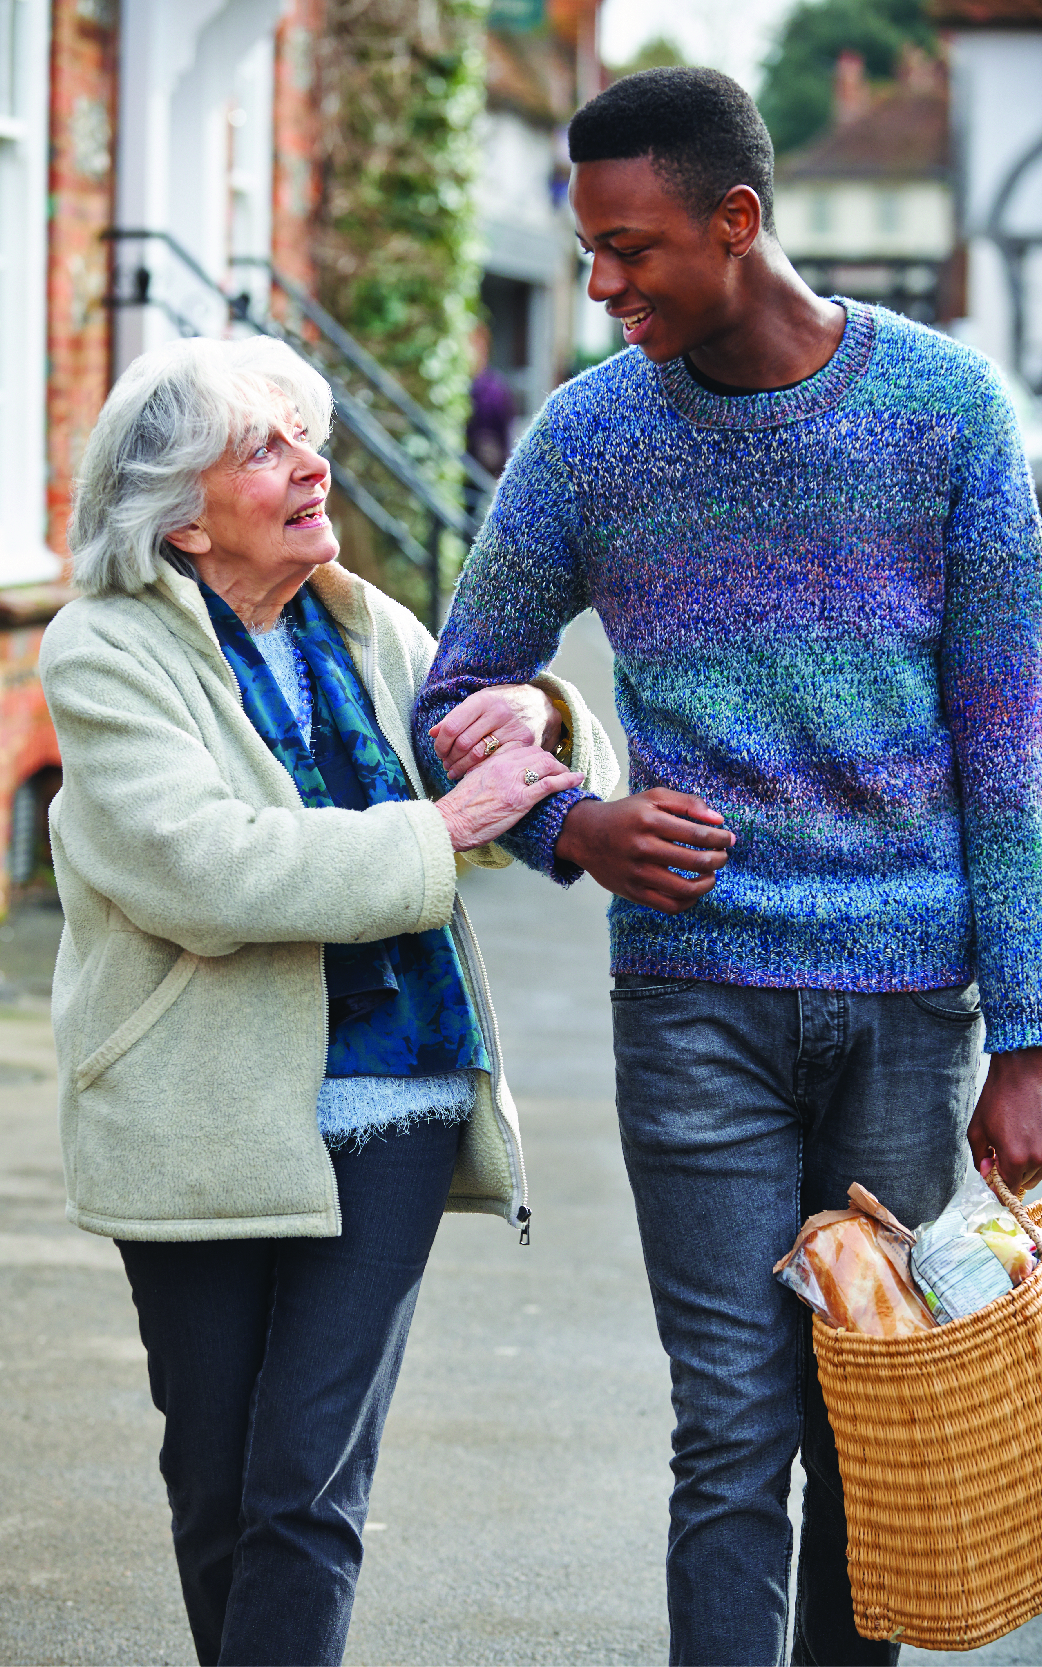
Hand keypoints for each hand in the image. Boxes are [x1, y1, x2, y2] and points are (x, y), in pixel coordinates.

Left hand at [430, 685, 562, 779]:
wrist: (537, 704)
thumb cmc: (501, 705)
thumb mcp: (478, 703)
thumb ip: (455, 717)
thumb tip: (433, 733)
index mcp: (483, 701)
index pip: (452, 727)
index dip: (441, 743)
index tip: (439, 751)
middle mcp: (498, 713)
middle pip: (463, 743)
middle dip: (449, 758)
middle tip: (446, 764)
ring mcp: (513, 728)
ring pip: (477, 756)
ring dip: (461, 767)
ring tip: (454, 770)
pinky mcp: (523, 743)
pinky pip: (495, 762)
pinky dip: (479, 770)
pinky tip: (472, 773)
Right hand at [435, 745, 583, 851]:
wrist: (451, 822)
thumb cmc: (459, 809)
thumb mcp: (472, 782)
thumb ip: (487, 775)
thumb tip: (496, 779)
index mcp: (493, 761)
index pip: (522, 748)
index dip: (537, 754)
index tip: (543, 761)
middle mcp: (505, 767)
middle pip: (538, 754)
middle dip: (553, 761)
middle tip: (560, 770)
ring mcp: (514, 782)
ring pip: (547, 765)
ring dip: (562, 769)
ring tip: (570, 776)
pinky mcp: (520, 800)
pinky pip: (549, 784)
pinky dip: (567, 780)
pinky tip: (577, 779)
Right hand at [555, 789, 733, 911]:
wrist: (585, 835)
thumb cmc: (627, 815)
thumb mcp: (653, 798)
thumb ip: (687, 803)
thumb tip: (719, 820)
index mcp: (650, 821)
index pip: (698, 835)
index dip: (721, 838)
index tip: (729, 839)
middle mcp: (642, 848)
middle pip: (696, 861)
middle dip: (719, 859)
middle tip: (723, 856)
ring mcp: (637, 874)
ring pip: (685, 889)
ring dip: (708, 883)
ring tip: (711, 875)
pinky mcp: (633, 892)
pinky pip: (670, 906)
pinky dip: (689, 901)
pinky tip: (694, 890)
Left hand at [968, 1047, 1041, 1194]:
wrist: (1023, 1073)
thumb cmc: (998, 1097)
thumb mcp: (977, 1129)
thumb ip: (979, 1157)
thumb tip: (987, 1173)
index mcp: (1014, 1159)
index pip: (1008, 1189)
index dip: (998, 1186)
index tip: (994, 1180)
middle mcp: (1037, 1160)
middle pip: (1023, 1182)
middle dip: (1011, 1172)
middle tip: (1001, 1153)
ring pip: (1038, 1172)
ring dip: (1026, 1164)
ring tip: (1016, 1140)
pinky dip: (1038, 1155)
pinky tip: (1028, 1136)